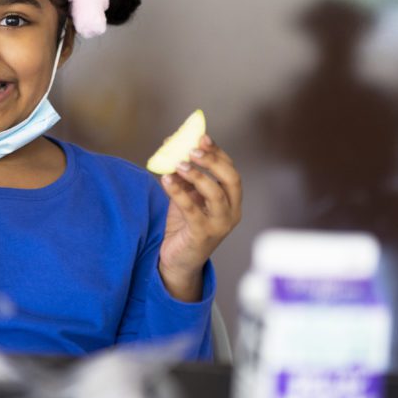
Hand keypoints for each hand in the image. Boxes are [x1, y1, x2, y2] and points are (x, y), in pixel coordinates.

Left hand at [157, 134, 242, 301]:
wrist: (177, 260)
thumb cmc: (183, 226)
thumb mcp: (186, 197)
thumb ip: (183, 176)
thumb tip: (172, 147)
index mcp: (231, 199)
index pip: (230, 170)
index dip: (217, 152)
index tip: (201, 137)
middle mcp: (231, 211)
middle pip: (231, 179)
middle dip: (213, 161)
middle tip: (192, 149)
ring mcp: (220, 224)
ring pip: (215, 194)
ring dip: (196, 175)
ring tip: (177, 164)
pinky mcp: (203, 235)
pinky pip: (192, 209)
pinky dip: (179, 192)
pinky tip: (166, 180)